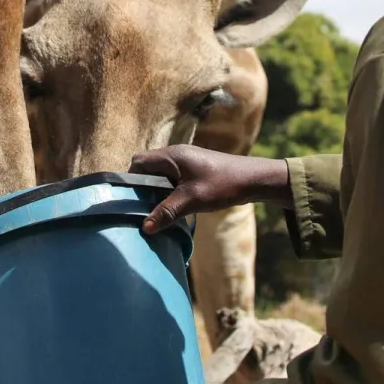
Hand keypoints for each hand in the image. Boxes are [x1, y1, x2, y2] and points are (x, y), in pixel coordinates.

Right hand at [129, 145, 290, 234]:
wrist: (254, 180)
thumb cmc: (223, 184)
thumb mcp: (192, 200)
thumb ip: (166, 212)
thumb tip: (145, 227)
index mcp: (171, 156)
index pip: (138, 162)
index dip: (130, 180)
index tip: (130, 201)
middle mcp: (175, 155)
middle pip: (147, 169)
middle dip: (142, 188)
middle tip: (141, 209)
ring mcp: (185, 162)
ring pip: (160, 176)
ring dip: (156, 192)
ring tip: (155, 212)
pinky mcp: (194, 171)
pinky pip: (172, 180)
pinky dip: (168, 192)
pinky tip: (172, 209)